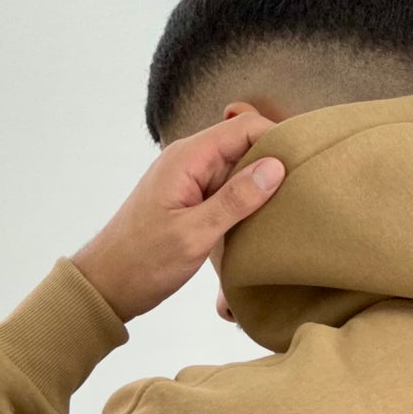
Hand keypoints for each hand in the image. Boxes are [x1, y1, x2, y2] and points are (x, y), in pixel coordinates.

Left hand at [69, 111, 285, 322]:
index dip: (277, 139)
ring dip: (262, 183)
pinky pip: (227, 188)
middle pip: (244, 144)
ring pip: (238, 167)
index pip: (243, 128)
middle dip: (274, 160)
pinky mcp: (191, 199)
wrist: (106, 285)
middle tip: (306, 186)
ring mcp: (189, 179)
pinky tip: (265, 218)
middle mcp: (188, 160)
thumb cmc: (142, 261)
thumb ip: (236, 200)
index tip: (306, 163)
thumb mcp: (194, 234)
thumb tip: (276, 167)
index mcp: (187, 158)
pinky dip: (247, 199)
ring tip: (292, 203)